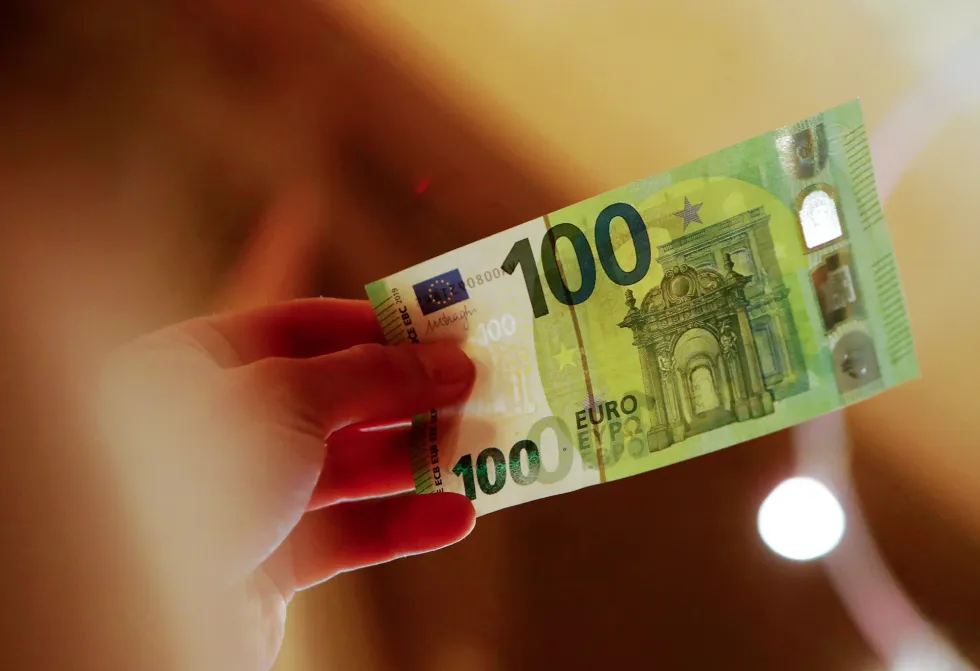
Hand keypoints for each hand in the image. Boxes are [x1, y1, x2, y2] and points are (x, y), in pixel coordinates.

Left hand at [98, 298, 476, 669]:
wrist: (134, 609)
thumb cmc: (193, 474)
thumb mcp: (286, 399)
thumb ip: (370, 377)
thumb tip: (446, 360)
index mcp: (193, 366)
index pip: (295, 326)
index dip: (371, 325)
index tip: (438, 328)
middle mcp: (217, 428)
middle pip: (330, 398)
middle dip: (403, 394)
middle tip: (474, 386)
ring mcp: (244, 498)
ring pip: (346, 469)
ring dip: (413, 460)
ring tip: (478, 447)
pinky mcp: (269, 562)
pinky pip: (346, 534)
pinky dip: (401, 525)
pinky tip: (455, 516)